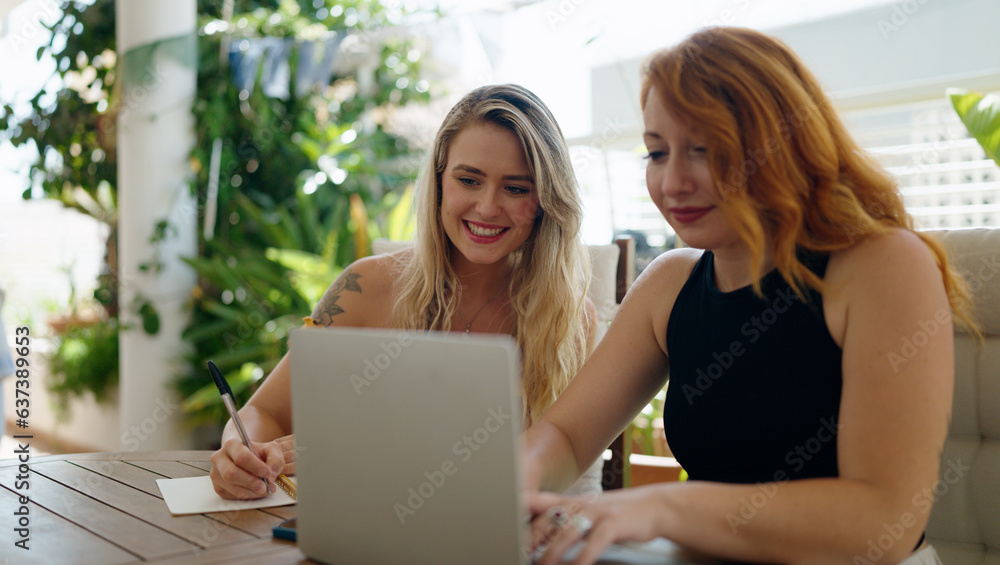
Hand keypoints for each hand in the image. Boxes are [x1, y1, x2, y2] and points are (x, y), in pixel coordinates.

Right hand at [209, 435, 294, 499]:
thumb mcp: (271, 450)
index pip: (241, 457)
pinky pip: (232, 496)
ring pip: (232, 487)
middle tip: (265, 487)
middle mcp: (219, 459)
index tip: (268, 473)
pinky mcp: (218, 487)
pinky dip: (247, 496)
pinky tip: (255, 492)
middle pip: (232, 474)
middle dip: (251, 482)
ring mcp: (216, 474)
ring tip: (264, 490)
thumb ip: (275, 460)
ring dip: (251, 492)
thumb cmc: (258, 452)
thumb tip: (271, 475)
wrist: (245, 457)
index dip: (256, 467)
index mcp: (231, 445)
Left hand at [529, 488, 665, 564]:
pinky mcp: (614, 523)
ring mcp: (597, 512)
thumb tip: (537, 534)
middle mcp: (580, 504)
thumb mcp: (587, 512)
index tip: (502, 527)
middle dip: (529, 540)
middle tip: (517, 554)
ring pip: (566, 532)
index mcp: (570, 502)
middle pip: (547, 520)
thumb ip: (563, 520)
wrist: (654, 506)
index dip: (517, 512)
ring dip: (551, 553)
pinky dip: (583, 558)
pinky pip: (595, 542)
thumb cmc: (616, 514)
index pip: (535, 502)